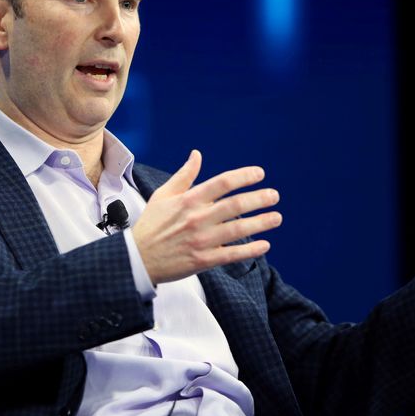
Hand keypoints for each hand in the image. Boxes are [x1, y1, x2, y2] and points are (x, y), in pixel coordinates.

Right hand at [132, 150, 280, 283]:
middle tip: (274, 195)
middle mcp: (197, 218)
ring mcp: (201, 240)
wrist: (137, 258)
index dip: (244, 176)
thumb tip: (197, 154)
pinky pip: (232, 254)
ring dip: (261, 222)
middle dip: (259, 198)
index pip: (223, 182)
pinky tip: (265, 245)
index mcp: (189, 200)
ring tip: (276, 217)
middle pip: (236, 204)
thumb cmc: (151, 224)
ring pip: (238, 229)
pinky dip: (250, 250)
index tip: (260, 174)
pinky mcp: (203, 260)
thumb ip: (184, 175)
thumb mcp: (163, 195)